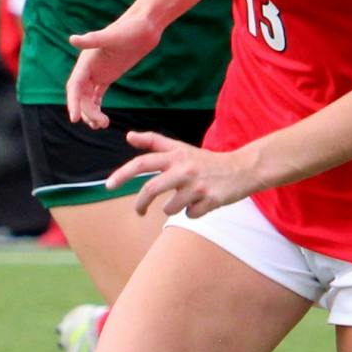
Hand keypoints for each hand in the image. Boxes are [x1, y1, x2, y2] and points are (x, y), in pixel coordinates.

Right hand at [66, 16, 162, 126]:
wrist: (145, 26)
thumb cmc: (130, 28)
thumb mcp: (112, 36)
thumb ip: (92, 39)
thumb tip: (72, 39)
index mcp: (86, 60)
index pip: (74, 86)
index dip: (72, 102)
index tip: (75, 119)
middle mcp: (89, 68)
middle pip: (80, 96)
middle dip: (87, 112)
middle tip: (101, 124)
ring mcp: (98, 72)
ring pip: (87, 98)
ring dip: (91, 113)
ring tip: (103, 124)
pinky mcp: (108, 75)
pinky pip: (96, 94)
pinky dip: (97, 107)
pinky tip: (102, 119)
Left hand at [106, 132, 252, 217]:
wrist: (242, 169)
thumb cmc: (206, 161)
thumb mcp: (181, 148)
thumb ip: (155, 142)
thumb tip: (129, 136)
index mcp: (176, 155)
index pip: (143, 162)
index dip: (123, 174)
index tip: (108, 185)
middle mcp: (185, 168)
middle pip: (151, 189)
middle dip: (140, 204)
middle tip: (138, 211)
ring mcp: (197, 185)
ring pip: (170, 208)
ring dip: (173, 208)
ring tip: (186, 199)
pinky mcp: (210, 200)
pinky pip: (189, 215)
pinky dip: (193, 212)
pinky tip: (203, 202)